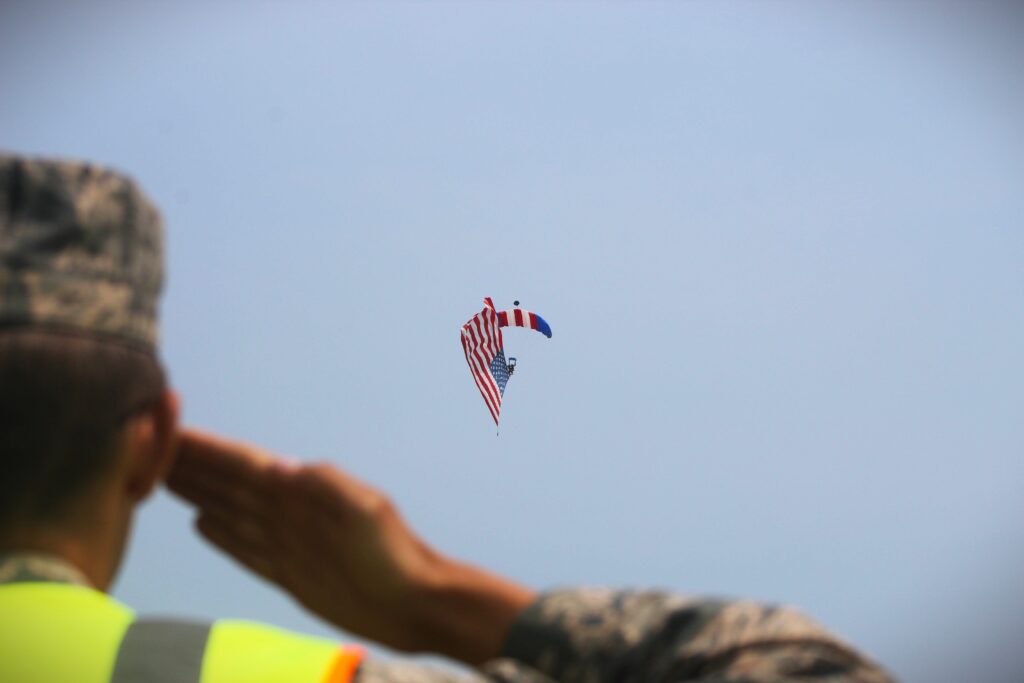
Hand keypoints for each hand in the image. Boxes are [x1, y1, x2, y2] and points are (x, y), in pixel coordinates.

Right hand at [165, 428, 534, 663]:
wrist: (415, 602)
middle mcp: (288, 513)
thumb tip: (276, 468)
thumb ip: (323, 486)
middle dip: (189, 465)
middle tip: (145, 445)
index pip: (242, 464)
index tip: (167, 430)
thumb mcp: (365, 511)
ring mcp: (287, 543)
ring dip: (198, 493)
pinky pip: (245, 550)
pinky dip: (222, 535)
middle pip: (227, 483)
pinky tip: (201, 522)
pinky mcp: (290, 574)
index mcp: (302, 492)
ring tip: (163, 476)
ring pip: (229, 513)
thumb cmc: (396, 555)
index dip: (205, 449)